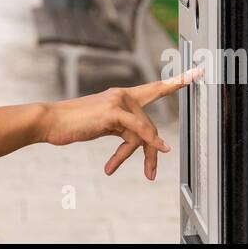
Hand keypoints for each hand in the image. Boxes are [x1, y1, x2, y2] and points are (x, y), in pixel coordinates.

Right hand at [37, 69, 201, 179]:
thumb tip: (140, 141)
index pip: (153, 88)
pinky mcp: (113, 112)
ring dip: (146, 156)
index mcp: (120, 96)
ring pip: (145, 132)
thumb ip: (123, 129)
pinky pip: (139, 130)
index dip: (175, 82)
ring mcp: (118, 102)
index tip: (196, 74)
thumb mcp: (103, 127)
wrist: (52, 122)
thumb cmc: (74, 124)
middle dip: (153, 152)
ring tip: (144, 174)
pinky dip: (151, 142)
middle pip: (149, 125)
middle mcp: (122, 95)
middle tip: (151, 174)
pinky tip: (161, 151)